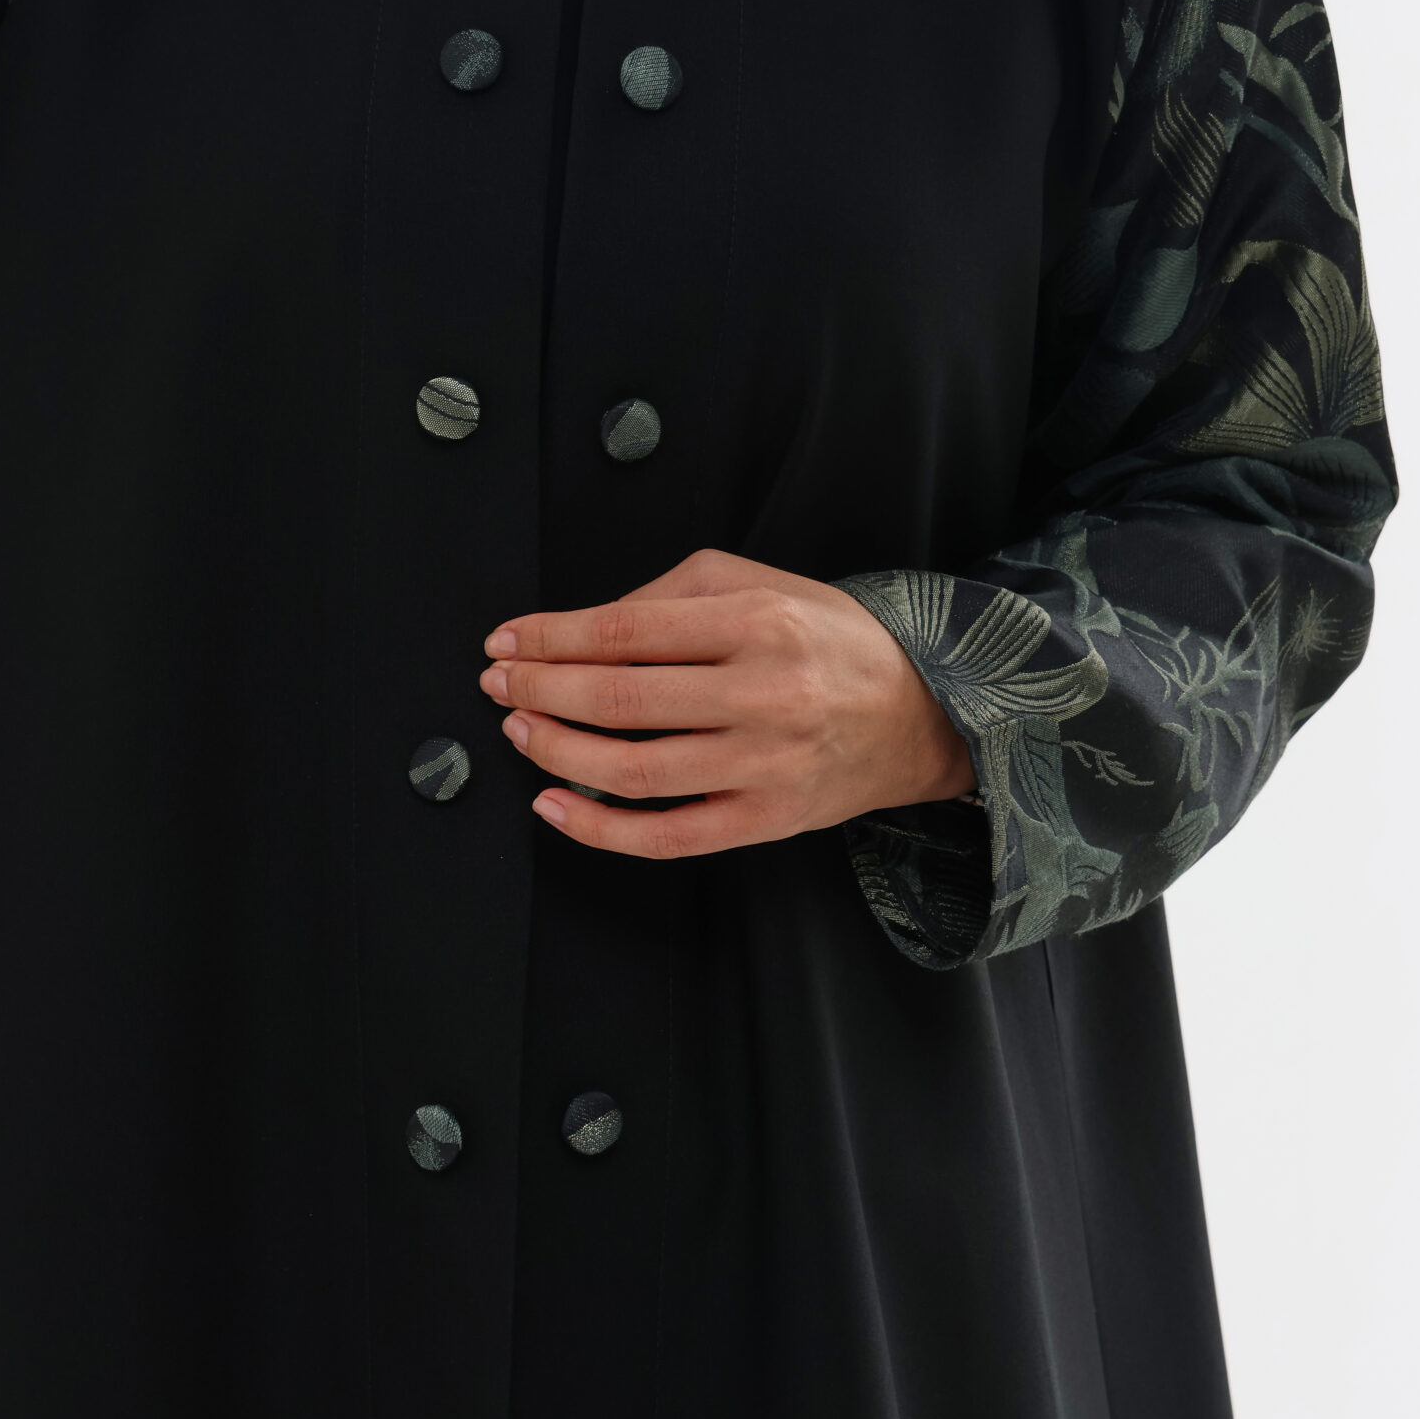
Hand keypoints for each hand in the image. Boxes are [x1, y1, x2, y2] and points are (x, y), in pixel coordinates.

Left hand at [478, 546, 975, 859]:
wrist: (920, 713)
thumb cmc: (829, 641)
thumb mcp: (758, 583)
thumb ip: (668, 594)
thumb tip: (581, 629)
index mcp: (758, 621)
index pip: (626, 629)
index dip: (551, 638)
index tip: (507, 641)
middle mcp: (763, 693)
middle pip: (620, 697)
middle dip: (540, 690)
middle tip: (499, 684)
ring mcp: (765, 766)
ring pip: (634, 768)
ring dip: (557, 750)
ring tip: (519, 731)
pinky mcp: (766, 821)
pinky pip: (667, 835)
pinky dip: (599, 826)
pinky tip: (555, 804)